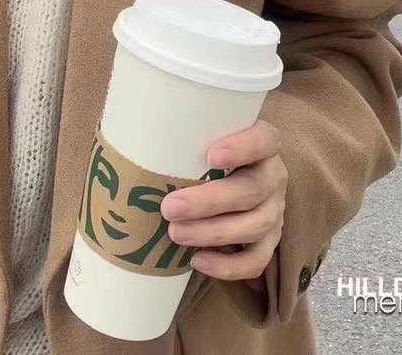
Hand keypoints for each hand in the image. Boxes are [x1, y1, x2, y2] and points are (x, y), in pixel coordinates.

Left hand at [160, 119, 286, 280]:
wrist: (224, 180)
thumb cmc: (199, 152)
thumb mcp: (198, 137)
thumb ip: (179, 136)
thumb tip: (127, 140)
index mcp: (262, 142)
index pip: (265, 139)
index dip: (243, 147)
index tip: (210, 155)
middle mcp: (273, 174)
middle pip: (253, 188)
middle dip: (210, 201)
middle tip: (170, 207)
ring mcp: (274, 209)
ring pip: (256, 225)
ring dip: (213, 232)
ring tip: (175, 234)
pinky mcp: (269, 240)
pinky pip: (257, 259)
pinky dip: (229, 266)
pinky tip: (198, 261)